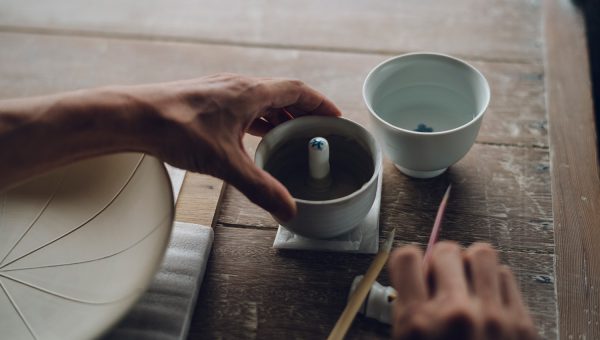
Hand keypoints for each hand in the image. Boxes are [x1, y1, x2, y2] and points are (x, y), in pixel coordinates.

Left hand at [131, 74, 341, 220]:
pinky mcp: (206, 101)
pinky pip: (242, 106)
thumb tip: (288, 209)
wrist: (135, 117)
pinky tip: (254, 136)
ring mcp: (221, 92)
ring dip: (279, 116)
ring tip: (290, 135)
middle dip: (302, 113)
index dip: (319, 103)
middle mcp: (238, 87)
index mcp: (250, 93)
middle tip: (315, 131)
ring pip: (260, 101)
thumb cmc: (177, 128)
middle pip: (281, 94)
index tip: (334, 115)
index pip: (297, 91)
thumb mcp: (225, 164)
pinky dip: (257, 120)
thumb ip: (260, 188)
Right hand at [388, 242, 536, 339]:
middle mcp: (456, 314)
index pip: (407, 258)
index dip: (408, 263)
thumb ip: (406, 315)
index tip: (412, 272)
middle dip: (439, 262)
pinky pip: (506, 277)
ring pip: (482, 253)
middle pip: (445, 250)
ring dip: (470, 264)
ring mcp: (494, 317)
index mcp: (419, 323)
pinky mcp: (524, 325)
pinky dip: (495, 282)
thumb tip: (410, 283)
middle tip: (441, 280)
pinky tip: (488, 300)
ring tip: (467, 284)